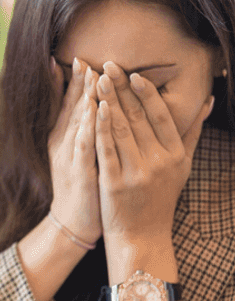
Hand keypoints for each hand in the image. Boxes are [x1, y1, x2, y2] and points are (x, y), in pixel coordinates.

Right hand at [47, 57, 101, 244]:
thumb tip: (93, 103)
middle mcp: (63, 143)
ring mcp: (69, 156)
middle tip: (85, 59)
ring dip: (83, 98)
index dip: (72, 81)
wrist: (74, 221)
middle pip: (72, 107)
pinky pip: (85, 144)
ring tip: (91, 76)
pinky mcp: (79, 171)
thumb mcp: (79, 152)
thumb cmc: (84, 185)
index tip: (79, 58)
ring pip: (77, 122)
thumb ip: (84, 127)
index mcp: (63, 136)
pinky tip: (95, 111)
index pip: (68, 103)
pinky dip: (89, 126)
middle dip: (79, 83)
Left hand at [94, 61, 211, 243]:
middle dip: (122, 89)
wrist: (142, 236)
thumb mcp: (183, 166)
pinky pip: (106, 150)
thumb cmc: (160, 197)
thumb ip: (192, 133)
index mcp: (175, 155)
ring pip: (121, 129)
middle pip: (138, 118)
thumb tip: (207, 101)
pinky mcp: (114, 184)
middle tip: (108, 64)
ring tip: (97, 79)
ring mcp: (137, 173)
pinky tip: (93, 109)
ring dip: (108, 100)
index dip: (147, 93)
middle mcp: (159, 162)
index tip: (134, 73)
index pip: (161, 116)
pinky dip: (100, 127)